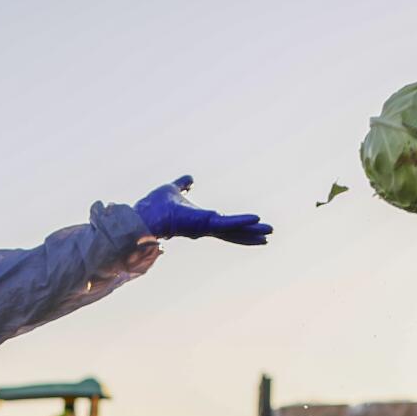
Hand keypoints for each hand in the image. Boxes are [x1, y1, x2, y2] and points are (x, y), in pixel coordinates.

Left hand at [133, 175, 271, 244]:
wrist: (146, 213)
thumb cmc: (155, 205)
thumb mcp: (173, 190)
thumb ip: (182, 185)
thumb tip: (188, 179)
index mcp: (200, 220)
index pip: (224, 224)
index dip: (238, 225)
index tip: (252, 226)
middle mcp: (205, 227)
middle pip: (234, 232)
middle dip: (251, 234)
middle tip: (268, 236)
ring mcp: (207, 227)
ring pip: (235, 230)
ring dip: (253, 231)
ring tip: (270, 232)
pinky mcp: (207, 224)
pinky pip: (228, 223)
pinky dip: (242, 221)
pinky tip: (257, 219)